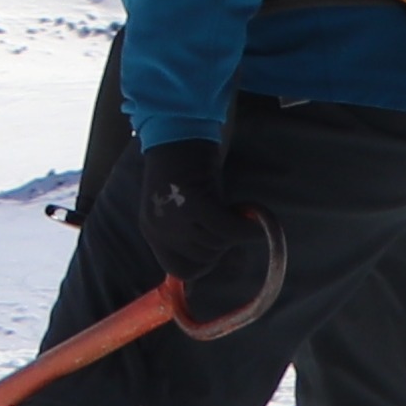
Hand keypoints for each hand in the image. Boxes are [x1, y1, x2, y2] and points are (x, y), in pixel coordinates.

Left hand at [133, 144, 287, 337]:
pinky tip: (253, 217)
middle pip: (203, 260)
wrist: (178, 134)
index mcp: (152, 232)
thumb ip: (192, 235)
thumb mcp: (182, 210)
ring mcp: (174, 219)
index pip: (180, 271)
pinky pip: (226, 229)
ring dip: (233, 232)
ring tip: (236, 212)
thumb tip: (216, 267)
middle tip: (230, 222)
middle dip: (222, 245)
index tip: (218, 248)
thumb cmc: (185, 171)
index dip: (204, 265)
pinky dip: (244, 226)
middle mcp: (159, 229)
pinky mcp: (193, 204)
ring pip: (216, 245)